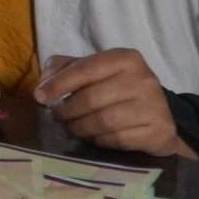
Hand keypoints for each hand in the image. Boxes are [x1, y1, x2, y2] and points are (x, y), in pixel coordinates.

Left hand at [33, 50, 196, 159]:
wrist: (159, 117)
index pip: (83, 69)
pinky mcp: (159, 131)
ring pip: (103, 121)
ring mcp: (154, 106)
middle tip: (57, 118)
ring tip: (71, 129)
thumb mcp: (95, 72)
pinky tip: (93, 137)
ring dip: (79, 128)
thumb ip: (65, 70)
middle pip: (91, 98)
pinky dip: (98, 140)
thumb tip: (41, 86)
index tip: (39, 98)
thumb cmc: (119, 91)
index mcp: (126, 58)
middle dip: (66, 111)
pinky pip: (117, 139)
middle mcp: (143, 78)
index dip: (57, 85)